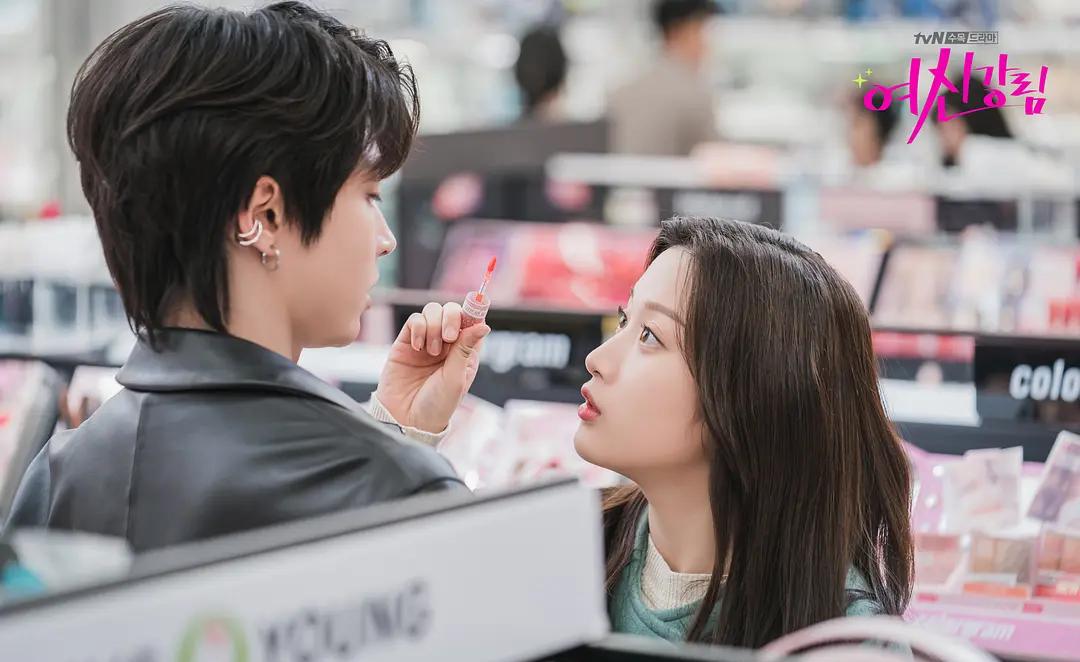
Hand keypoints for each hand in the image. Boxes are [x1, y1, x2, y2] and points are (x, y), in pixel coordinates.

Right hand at [374, 302, 490, 432]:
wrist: (406, 418)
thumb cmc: (436, 405)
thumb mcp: (456, 378)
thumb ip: (466, 348)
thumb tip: (484, 325)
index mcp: (465, 352)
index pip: (472, 321)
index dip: (474, 311)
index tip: (475, 306)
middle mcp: (447, 344)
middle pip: (452, 310)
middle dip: (451, 318)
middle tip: (449, 338)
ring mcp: (426, 341)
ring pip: (432, 311)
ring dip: (434, 325)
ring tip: (431, 351)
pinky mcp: (406, 342)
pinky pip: (414, 320)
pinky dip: (418, 328)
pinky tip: (417, 347)